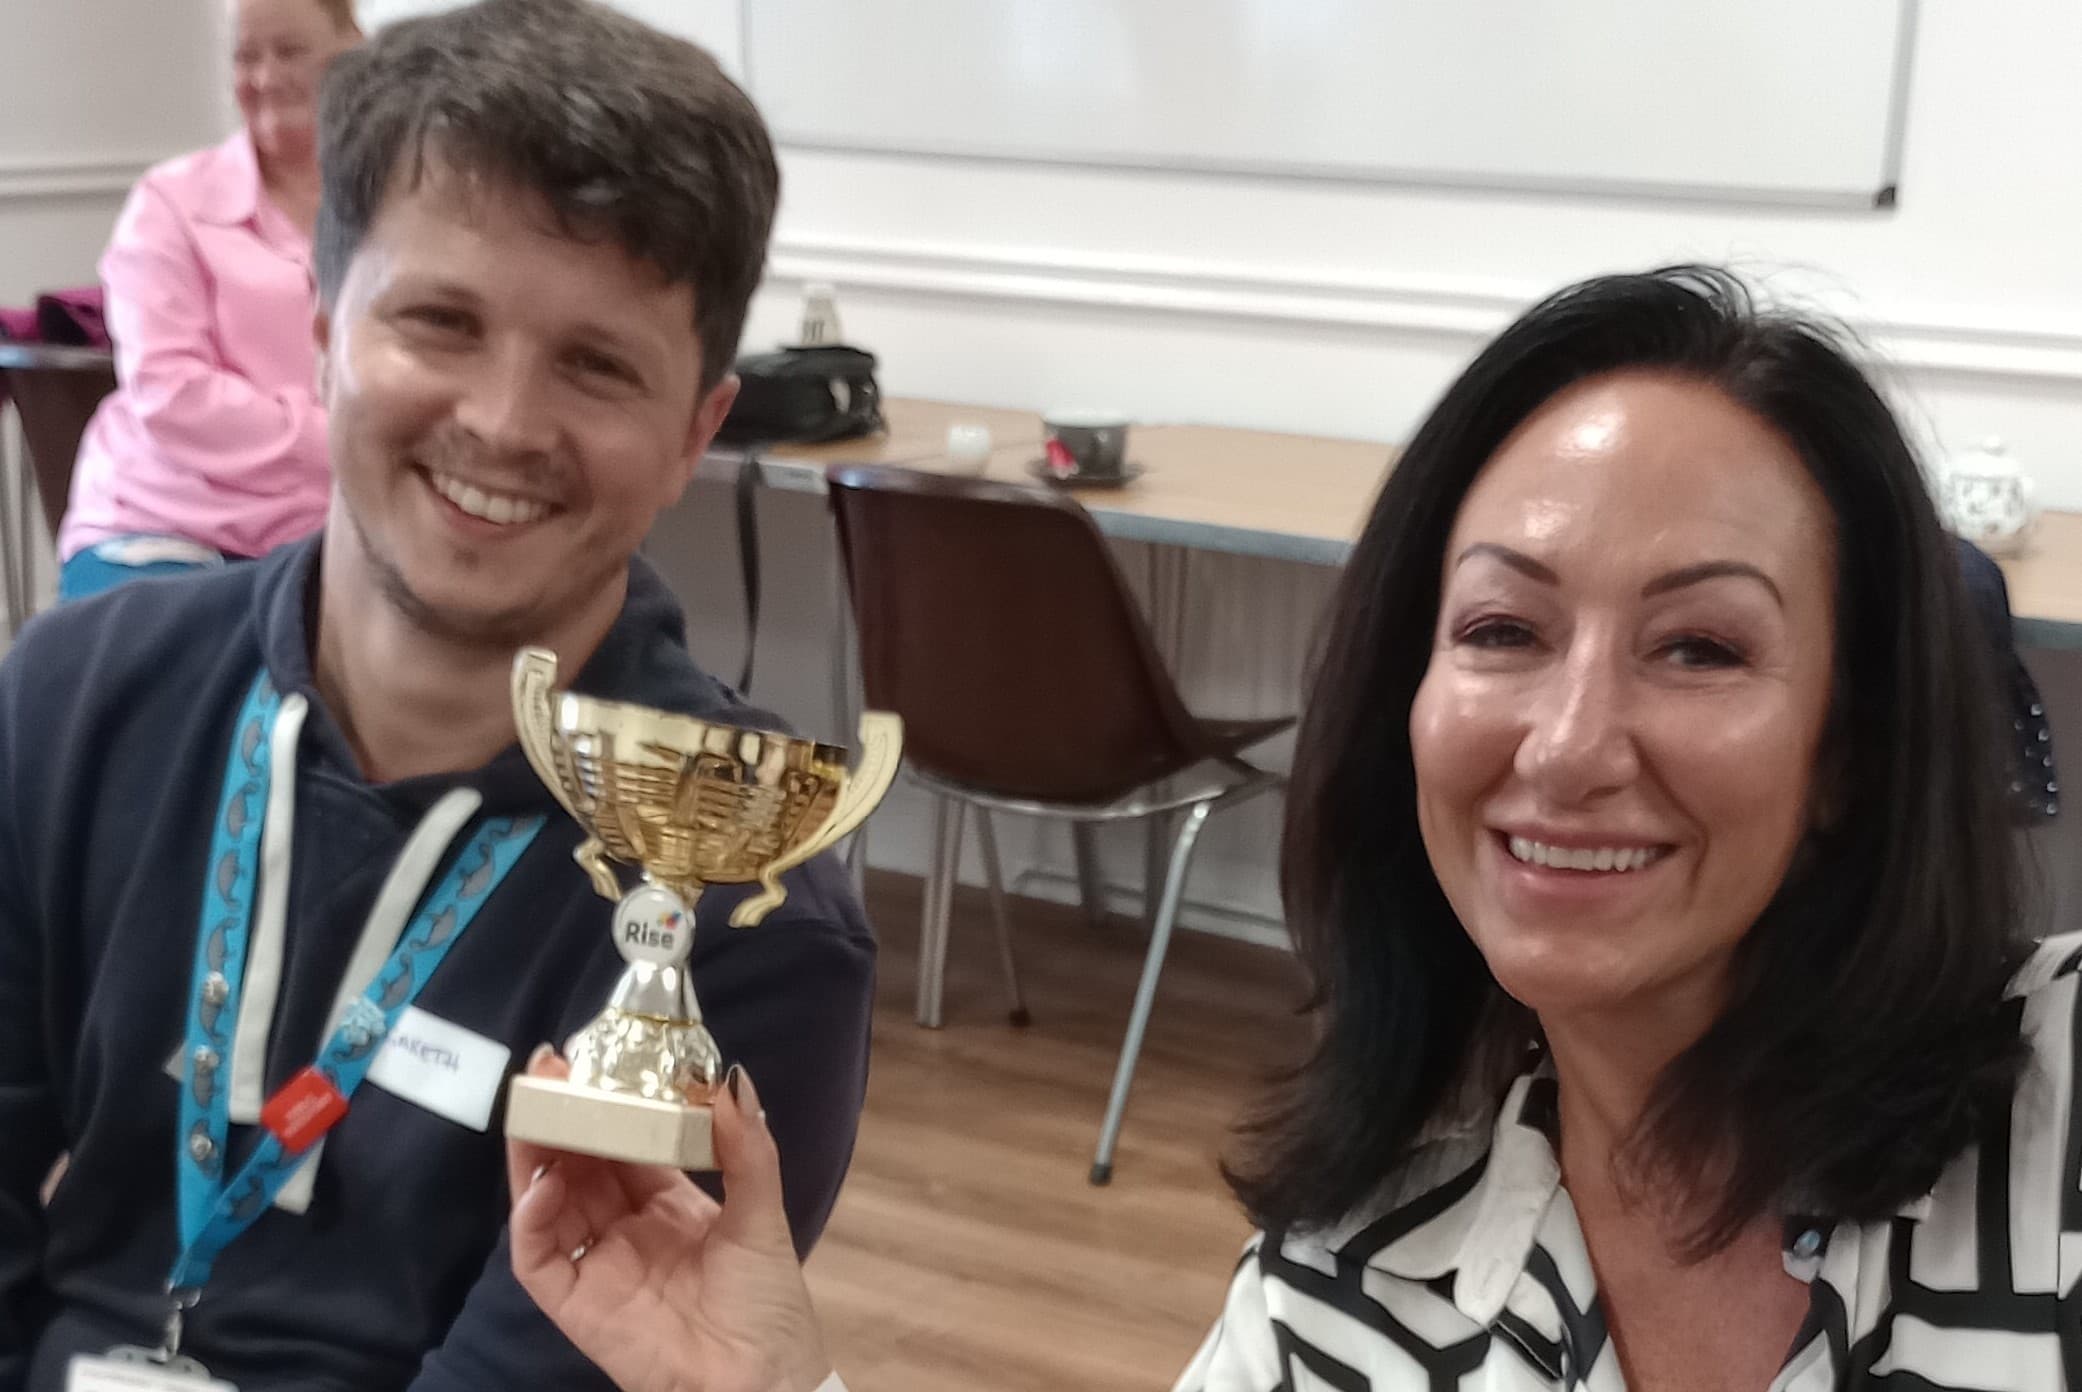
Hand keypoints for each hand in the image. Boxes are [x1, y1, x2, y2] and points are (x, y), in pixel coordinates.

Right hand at [507, 1050, 831, 1391]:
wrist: (761, 1382)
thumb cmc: (768, 1305)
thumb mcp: (763, 1214)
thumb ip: (748, 1148)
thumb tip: (732, 1078)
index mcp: (667, 1201)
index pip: (624, 1142)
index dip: (607, 1102)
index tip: (596, 1058)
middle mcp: (624, 1226)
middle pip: (578, 1162)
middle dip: (562, 1115)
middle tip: (549, 1067)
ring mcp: (596, 1264)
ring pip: (548, 1200)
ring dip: (538, 1153)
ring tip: (537, 1106)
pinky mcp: (575, 1305)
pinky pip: (538, 1259)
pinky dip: (532, 1220)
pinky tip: (544, 1185)